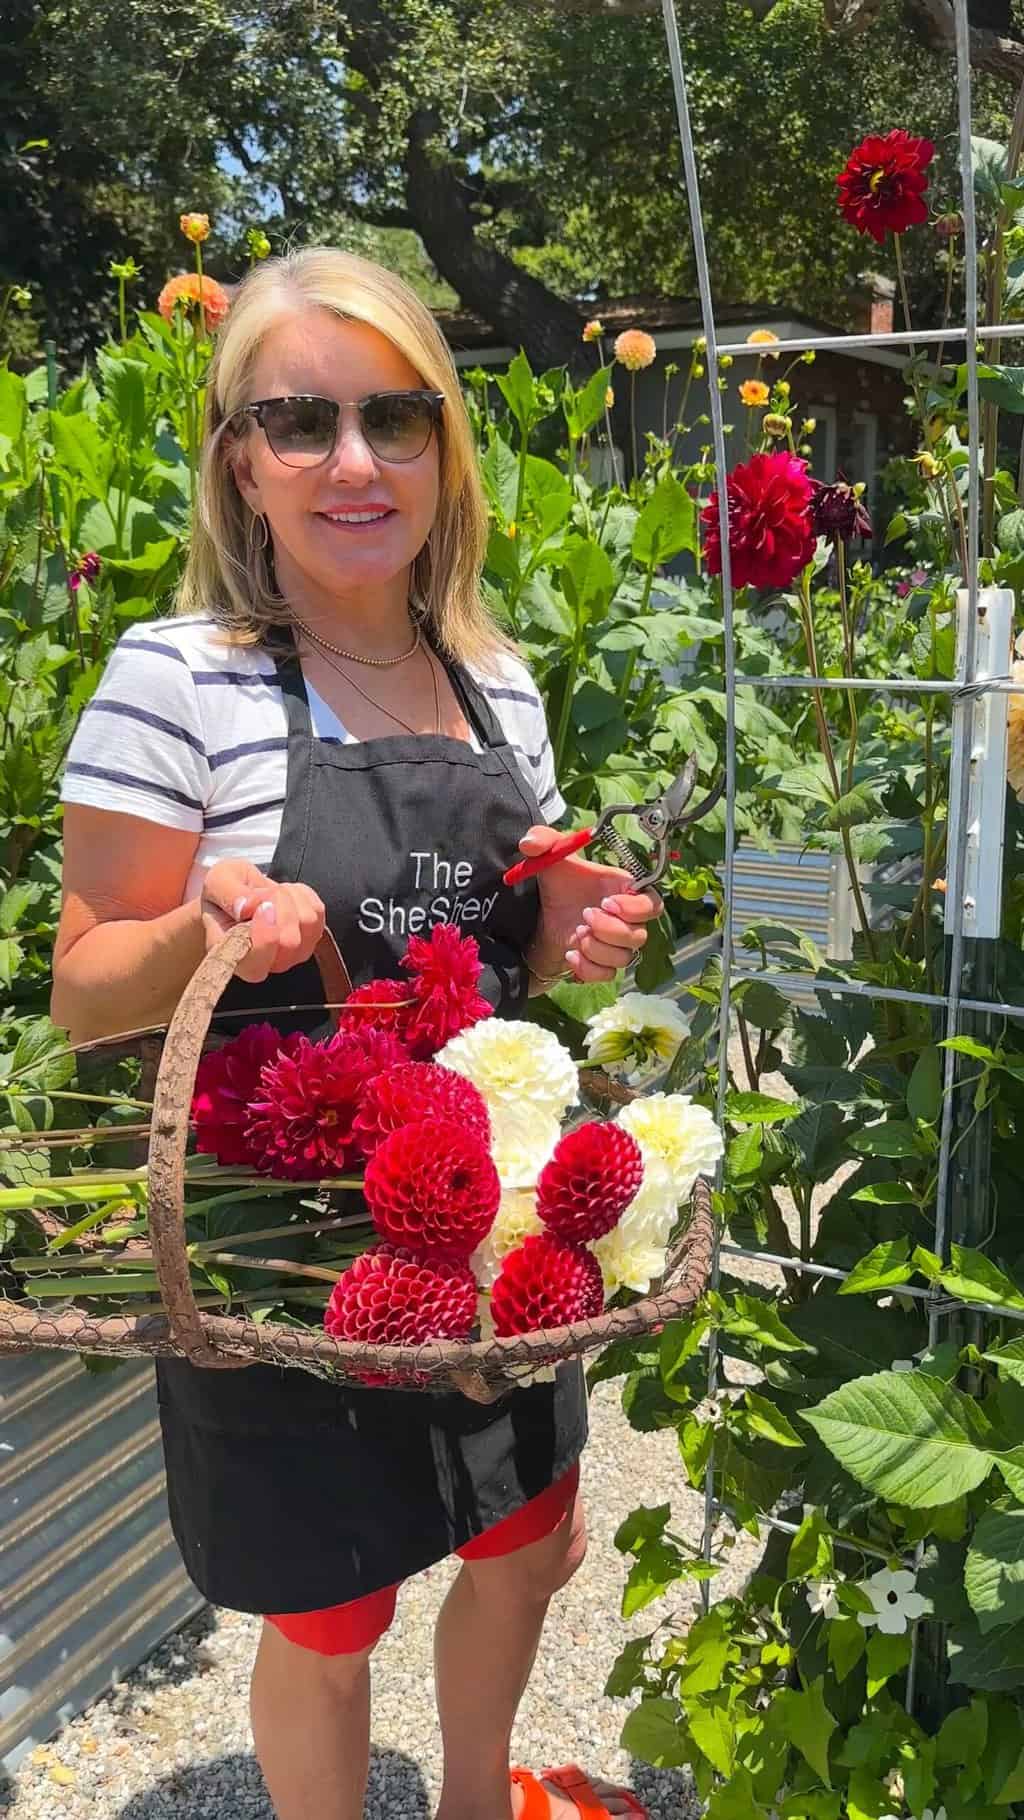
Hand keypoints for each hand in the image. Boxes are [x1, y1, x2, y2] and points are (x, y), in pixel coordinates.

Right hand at [200, 860, 325, 983]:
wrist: (240, 893)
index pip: (256, 965)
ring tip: (269, 893)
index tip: (263, 906)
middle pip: (289, 940)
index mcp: (232, 957)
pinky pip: (317, 910)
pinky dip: (301, 894)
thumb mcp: (217, 881)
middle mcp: (264, 964)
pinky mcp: (310, 938)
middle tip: (259, 892)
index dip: (265, 937)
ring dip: (289, 896)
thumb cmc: (225, 893)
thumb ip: (228, 893)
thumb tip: (246, 907)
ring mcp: (290, 955)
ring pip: (307, 922)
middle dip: (277, 903)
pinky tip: (283, 895)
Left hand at [517, 824, 663, 984]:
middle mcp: (627, 921)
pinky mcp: (602, 965)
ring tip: (577, 934)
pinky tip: (570, 954)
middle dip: (611, 929)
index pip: (653, 904)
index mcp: (624, 892)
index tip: (608, 902)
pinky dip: (588, 968)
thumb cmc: (558, 885)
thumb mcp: (550, 858)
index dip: (637, 908)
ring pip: (624, 958)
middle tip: (585, 915)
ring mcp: (616, 946)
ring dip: (598, 949)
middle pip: (640, 936)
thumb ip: (542, 841)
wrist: (543, 917)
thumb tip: (530, 842)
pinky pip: (608, 975)